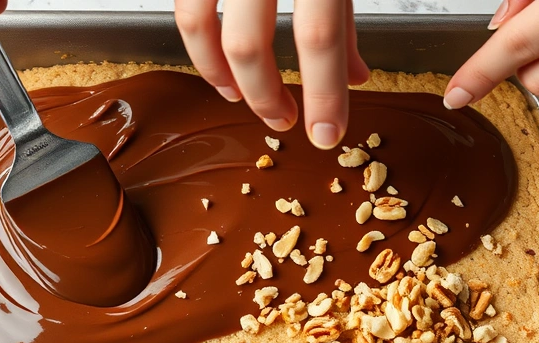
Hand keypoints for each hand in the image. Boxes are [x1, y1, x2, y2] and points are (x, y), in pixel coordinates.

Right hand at [175, 0, 369, 149]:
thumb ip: (345, 21)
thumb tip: (356, 76)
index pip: (319, 37)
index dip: (324, 93)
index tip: (326, 133)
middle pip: (248, 45)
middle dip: (263, 94)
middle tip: (281, 118)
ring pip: (201, 26)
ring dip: (217, 72)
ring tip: (235, 94)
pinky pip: (183, 7)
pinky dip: (196, 40)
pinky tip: (212, 56)